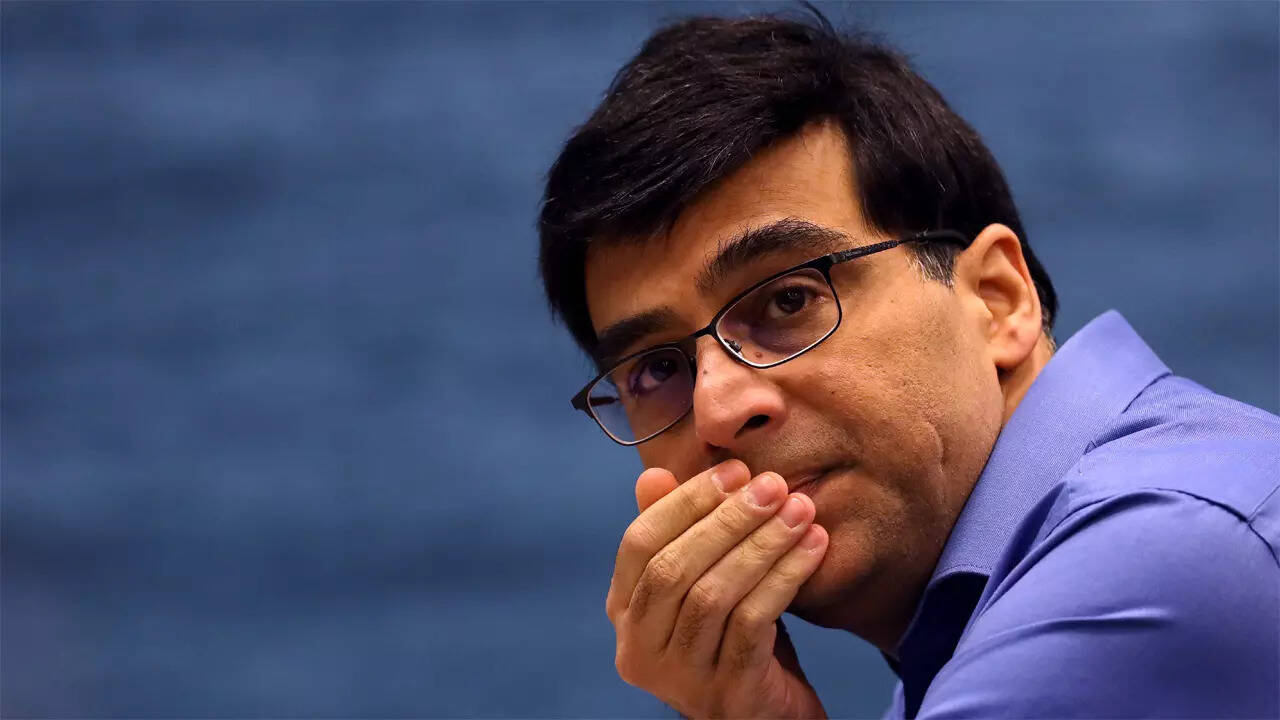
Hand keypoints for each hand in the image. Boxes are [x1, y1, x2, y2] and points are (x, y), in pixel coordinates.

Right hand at [606, 460, 829, 718]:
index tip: (734, 470)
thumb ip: (680, 532)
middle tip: (773, 485)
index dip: (685, 502)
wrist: (769, 714)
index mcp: (623, 613)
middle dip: (727, 520)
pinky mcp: (726, 693)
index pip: (638, 544)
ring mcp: (679, 677)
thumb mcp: (703, 580)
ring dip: (762, 544)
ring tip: (800, 510)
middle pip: (674, 569)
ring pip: (714, 595)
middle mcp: (638, 649)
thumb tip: (654, 475)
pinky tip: (813, 548)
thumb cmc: (732, 636)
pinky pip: (752, 624)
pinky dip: (784, 578)